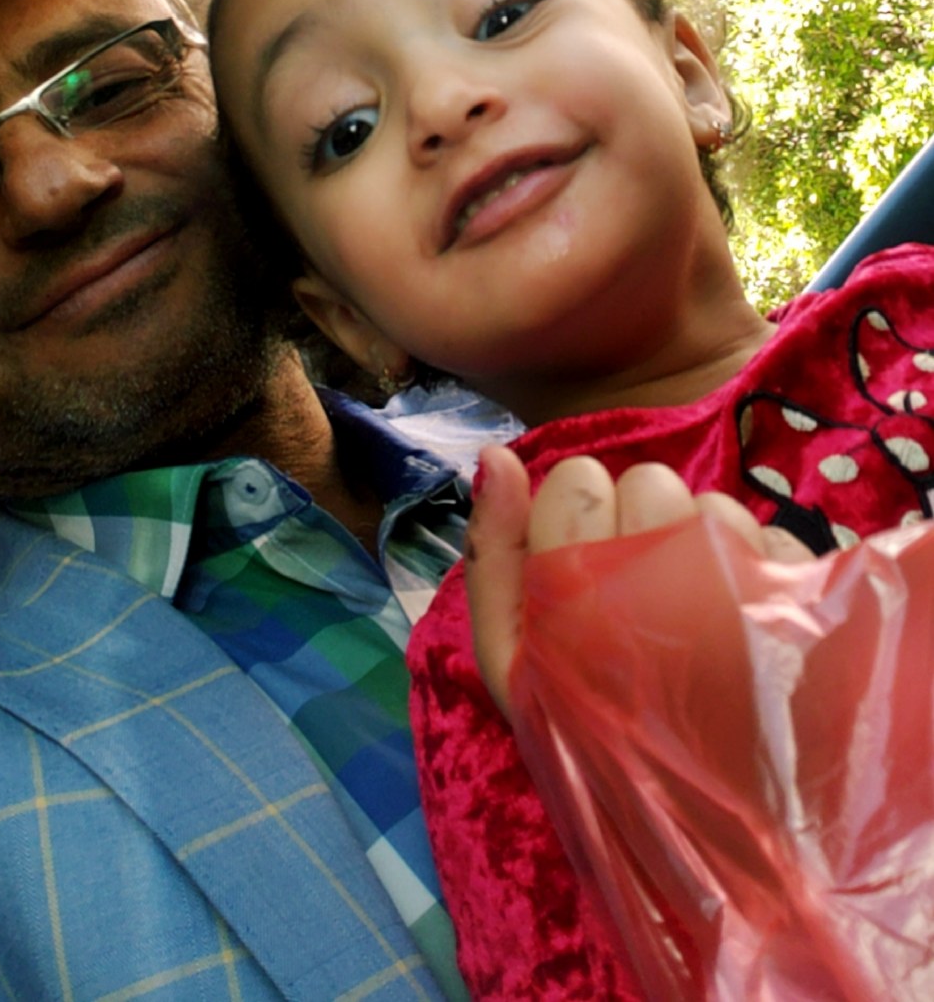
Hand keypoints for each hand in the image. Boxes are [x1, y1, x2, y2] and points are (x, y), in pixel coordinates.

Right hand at [465, 450, 812, 719]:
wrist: (710, 836)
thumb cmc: (594, 740)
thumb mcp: (515, 666)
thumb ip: (494, 557)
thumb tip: (492, 456)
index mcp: (572, 602)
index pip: (577, 481)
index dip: (578, 512)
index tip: (584, 565)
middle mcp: (653, 591)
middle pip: (649, 483)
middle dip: (644, 524)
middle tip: (644, 598)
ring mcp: (735, 600)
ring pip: (715, 507)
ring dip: (708, 548)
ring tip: (701, 620)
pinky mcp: (800, 614)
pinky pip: (776, 537)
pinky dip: (764, 572)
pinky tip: (751, 629)